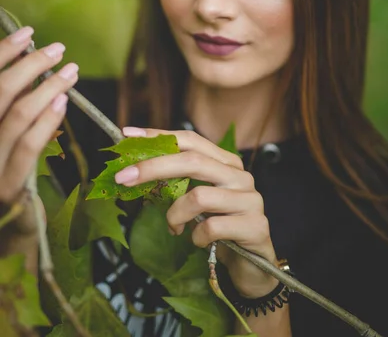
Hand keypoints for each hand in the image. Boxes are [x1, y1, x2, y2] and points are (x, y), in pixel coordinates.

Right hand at [0, 26, 78, 215]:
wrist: (6, 226)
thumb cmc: (8, 168)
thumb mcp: (7, 131)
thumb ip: (14, 104)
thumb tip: (34, 66)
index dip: (2, 53)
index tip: (27, 34)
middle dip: (28, 65)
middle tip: (56, 50)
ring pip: (15, 116)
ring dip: (45, 88)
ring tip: (69, 70)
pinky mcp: (7, 185)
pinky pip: (27, 147)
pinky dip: (47, 120)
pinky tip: (63, 102)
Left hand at [115, 126, 279, 297]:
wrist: (253, 264)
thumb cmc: (220, 227)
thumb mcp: (198, 200)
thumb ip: (179, 182)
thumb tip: (135, 170)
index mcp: (226, 163)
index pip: (190, 140)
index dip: (159, 136)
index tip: (128, 134)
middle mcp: (240, 175)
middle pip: (193, 161)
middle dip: (153, 167)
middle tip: (124, 178)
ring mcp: (250, 199)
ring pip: (199, 196)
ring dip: (175, 215)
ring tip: (174, 228)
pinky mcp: (254, 226)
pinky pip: (211, 227)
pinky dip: (195, 236)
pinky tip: (197, 241)